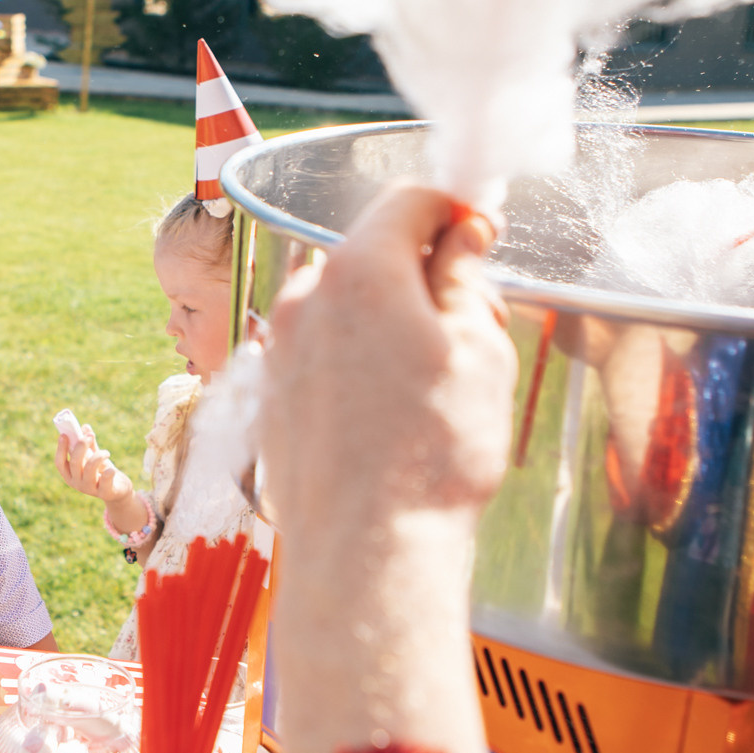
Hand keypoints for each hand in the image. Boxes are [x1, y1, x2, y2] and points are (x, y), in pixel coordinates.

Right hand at [54, 428, 135, 505]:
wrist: (118, 490)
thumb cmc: (102, 471)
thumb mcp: (94, 457)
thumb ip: (89, 444)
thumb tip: (85, 427)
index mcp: (70, 475)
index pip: (60, 463)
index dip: (61, 449)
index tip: (64, 434)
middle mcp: (77, 483)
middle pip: (75, 463)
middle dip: (82, 446)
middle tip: (90, 436)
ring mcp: (90, 489)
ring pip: (90, 468)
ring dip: (99, 455)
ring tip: (106, 453)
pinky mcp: (105, 492)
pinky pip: (105, 479)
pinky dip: (109, 471)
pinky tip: (112, 469)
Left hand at [260, 184, 515, 541]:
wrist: (366, 553)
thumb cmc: (432, 456)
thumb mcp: (480, 352)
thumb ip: (465, 277)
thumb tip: (462, 234)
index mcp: (359, 271)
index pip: (407, 199)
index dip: (454, 210)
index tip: (483, 238)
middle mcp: (304, 297)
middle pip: (374, 253)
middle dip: (425, 275)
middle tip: (476, 330)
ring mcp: (279, 346)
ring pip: (347, 305)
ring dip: (392, 321)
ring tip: (436, 387)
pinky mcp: (270, 393)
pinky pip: (322, 351)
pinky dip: (358, 361)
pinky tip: (392, 416)